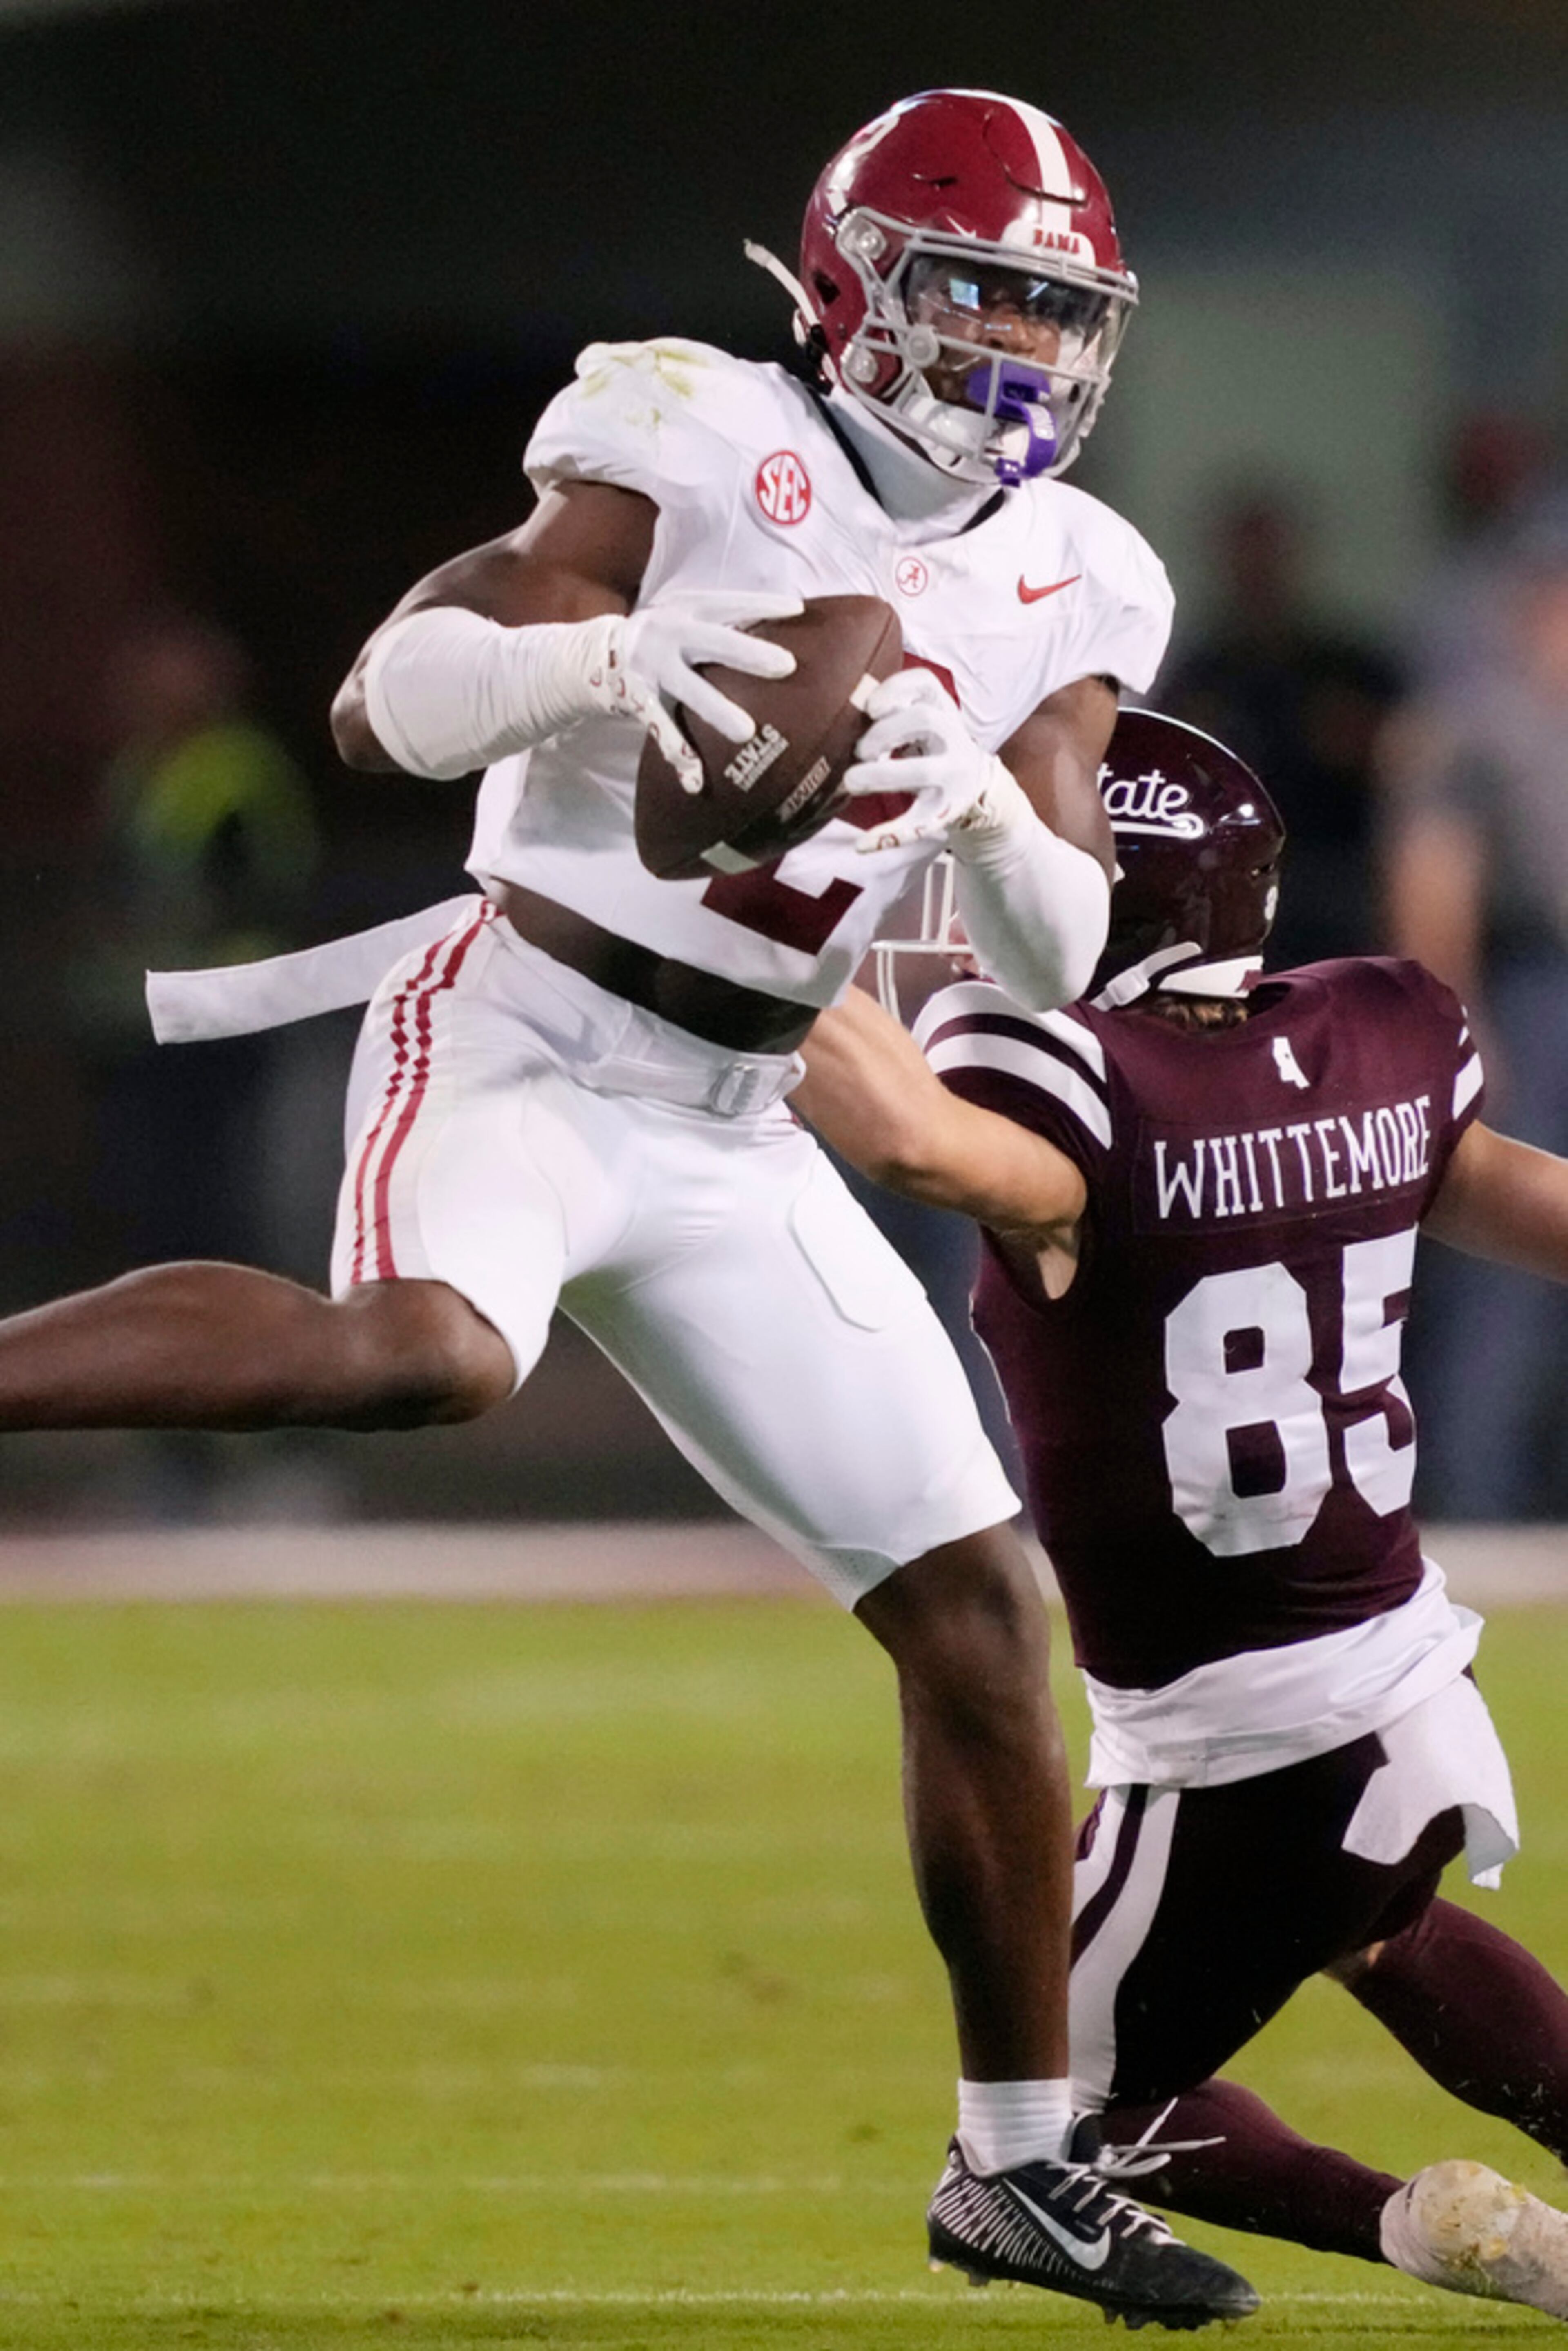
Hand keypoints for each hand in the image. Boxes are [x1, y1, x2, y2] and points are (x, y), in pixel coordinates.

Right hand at [587, 589, 802, 793]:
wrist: (598, 653)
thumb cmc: (664, 636)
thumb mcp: (689, 617)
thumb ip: (726, 623)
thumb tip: (787, 623)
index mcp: (688, 610)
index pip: (730, 604)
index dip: (761, 605)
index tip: (796, 610)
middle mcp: (670, 634)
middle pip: (714, 642)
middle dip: (749, 653)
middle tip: (787, 665)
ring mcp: (652, 668)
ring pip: (690, 690)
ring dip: (717, 711)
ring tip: (747, 733)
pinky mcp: (638, 699)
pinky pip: (662, 730)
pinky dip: (679, 755)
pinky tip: (694, 782)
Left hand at [841, 669, 1022, 853]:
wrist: (975, 787)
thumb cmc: (932, 746)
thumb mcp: (924, 719)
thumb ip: (895, 710)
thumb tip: (849, 710)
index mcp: (944, 711)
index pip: (926, 684)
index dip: (895, 688)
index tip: (870, 707)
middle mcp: (955, 739)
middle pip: (924, 720)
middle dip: (883, 732)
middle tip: (859, 751)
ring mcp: (953, 777)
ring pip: (922, 770)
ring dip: (881, 775)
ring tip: (851, 781)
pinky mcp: (946, 811)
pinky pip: (920, 824)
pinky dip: (890, 835)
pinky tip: (863, 845)